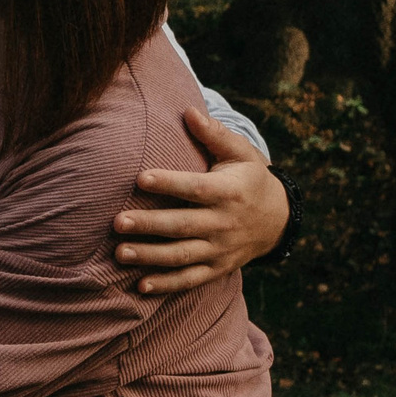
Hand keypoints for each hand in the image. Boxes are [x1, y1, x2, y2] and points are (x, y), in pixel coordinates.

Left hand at [114, 110, 289, 294]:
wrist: (278, 219)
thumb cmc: (249, 178)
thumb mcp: (240, 153)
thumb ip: (214, 134)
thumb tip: (188, 111)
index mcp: (229, 192)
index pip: (196, 188)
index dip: (169, 184)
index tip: (140, 177)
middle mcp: (224, 223)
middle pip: (183, 226)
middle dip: (150, 225)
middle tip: (117, 222)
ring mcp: (221, 249)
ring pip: (183, 256)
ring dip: (150, 257)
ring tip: (119, 253)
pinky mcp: (217, 268)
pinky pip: (191, 280)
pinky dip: (167, 285)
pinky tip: (140, 285)